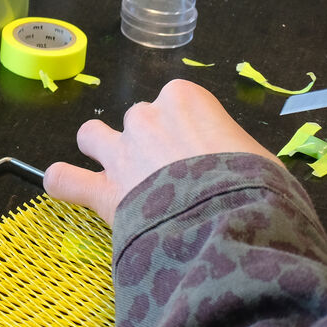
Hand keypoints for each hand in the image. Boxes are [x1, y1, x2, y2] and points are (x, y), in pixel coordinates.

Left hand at [44, 79, 279, 224]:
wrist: (231, 225)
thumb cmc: (258, 188)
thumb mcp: (260, 158)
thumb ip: (231, 148)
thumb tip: (228, 162)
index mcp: (184, 100)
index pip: (179, 103)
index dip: (190, 130)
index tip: (204, 155)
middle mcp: (145, 118)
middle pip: (140, 121)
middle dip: (153, 143)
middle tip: (177, 176)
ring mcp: (119, 153)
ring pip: (93, 136)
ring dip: (102, 150)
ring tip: (121, 174)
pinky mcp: (103, 190)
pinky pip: (65, 179)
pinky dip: (65, 183)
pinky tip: (69, 187)